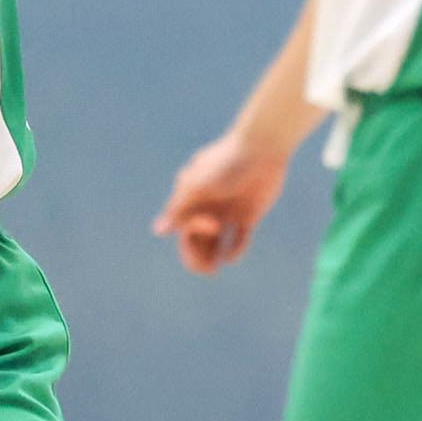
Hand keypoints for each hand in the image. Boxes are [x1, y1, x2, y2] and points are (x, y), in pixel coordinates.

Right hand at [152, 131, 291, 273]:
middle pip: (196, 238)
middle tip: (205, 270)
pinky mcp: (249, 215)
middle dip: (197, 255)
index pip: (183, 227)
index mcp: (191, 199)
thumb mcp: (198, 185)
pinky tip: (230, 257)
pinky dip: (234, 249)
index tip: (211, 224)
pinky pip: (239, 238)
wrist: (262, 149)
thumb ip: (178, 209)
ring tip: (212, 271)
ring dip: (211, 256)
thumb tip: (158, 231)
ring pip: (215, 241)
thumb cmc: (225, 163)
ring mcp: (227, 211)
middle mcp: (208, 207)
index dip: (191, 235)